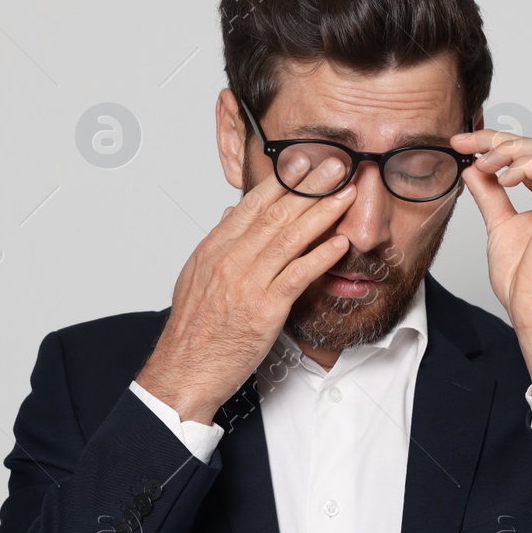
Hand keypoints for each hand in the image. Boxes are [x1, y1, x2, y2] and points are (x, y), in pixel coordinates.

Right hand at [136, 156, 356, 424]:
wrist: (184, 370)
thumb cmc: (194, 330)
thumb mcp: (195, 277)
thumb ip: (217, 243)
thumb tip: (230, 213)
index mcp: (214, 249)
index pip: (253, 205)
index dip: (283, 181)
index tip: (305, 162)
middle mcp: (230, 259)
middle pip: (276, 213)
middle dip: (310, 185)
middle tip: (337, 164)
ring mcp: (247, 283)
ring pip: (290, 238)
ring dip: (323, 212)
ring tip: (346, 193)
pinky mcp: (264, 309)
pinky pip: (297, 275)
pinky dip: (320, 256)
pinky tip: (339, 243)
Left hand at [454, 126, 531, 394]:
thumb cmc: (525, 284)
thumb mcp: (498, 227)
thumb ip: (489, 196)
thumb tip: (474, 169)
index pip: (531, 154)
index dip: (496, 143)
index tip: (462, 144)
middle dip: (499, 139)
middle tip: (465, 144)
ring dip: (510, 150)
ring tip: (484, 165)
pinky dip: (522, 166)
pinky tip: (501, 179)